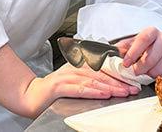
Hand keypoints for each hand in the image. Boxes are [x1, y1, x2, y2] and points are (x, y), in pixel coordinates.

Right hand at [14, 65, 140, 117]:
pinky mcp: (59, 86)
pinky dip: (93, 91)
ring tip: (123, 92)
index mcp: (79, 67)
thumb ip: (89, 81)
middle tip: (133, 87)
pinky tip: (103, 94)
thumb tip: (111, 85)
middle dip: (119, 81)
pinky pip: (79, 89)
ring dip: (110, 87)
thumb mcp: (74, 83)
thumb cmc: (52, 92)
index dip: (119, 74)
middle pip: (101, 74)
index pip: (103, 68)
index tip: (132, 79)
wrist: (28, 95)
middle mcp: (74, 69)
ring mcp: (66, 77)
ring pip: (93, 81)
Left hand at [116, 26, 161, 77]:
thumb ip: (121, 48)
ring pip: (158, 69)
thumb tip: (109, 52)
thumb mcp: (131, 43)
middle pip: (150, 58)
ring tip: (147, 70)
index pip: (143, 40)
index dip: (133, 53)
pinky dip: (159, 78)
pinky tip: (156, 72)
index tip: (126, 64)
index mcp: (152, 32)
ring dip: (149, 74)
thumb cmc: (145, 46)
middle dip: (140, 68)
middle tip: (135, 71)